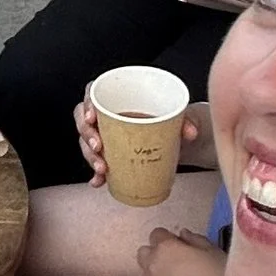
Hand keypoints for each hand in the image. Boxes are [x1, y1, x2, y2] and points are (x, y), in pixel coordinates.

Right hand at [73, 95, 207, 186]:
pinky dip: (95, 174)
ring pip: (87, 143)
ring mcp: (107, 136)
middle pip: (85, 121)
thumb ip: (186, 119)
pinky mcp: (111, 155)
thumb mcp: (182, 115)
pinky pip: (96, 163)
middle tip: (98, 147)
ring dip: (90, 157)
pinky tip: (99, 181)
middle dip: (87, 135)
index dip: (87, 104)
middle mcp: (109, 117)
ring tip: (102, 168)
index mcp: (121, 99)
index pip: (94, 94)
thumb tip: (190, 132)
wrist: (180, 140)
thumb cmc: (174, 120)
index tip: (92, 117)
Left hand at [138, 226, 227, 275]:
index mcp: (166, 249)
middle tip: (177, 260)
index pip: (156, 234)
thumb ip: (195, 240)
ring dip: (158, 273)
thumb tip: (184, 235)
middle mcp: (153, 268)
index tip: (181, 244)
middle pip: (144, 253)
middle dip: (157, 254)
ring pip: (147, 275)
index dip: (170, 238)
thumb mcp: (214, 251)